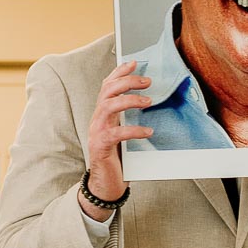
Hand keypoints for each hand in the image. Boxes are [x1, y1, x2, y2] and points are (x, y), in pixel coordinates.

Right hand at [83, 61, 153, 210]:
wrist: (106, 185)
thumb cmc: (118, 159)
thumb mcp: (124, 133)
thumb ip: (129, 118)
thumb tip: (151, 102)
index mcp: (104, 114)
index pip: (107, 86)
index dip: (119, 72)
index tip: (134, 63)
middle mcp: (98, 120)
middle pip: (107, 91)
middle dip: (126, 81)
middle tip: (147, 81)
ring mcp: (97, 132)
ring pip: (107, 106)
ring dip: (129, 100)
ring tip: (148, 102)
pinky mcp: (100, 147)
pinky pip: (116, 134)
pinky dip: (133, 130)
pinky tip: (148, 131)